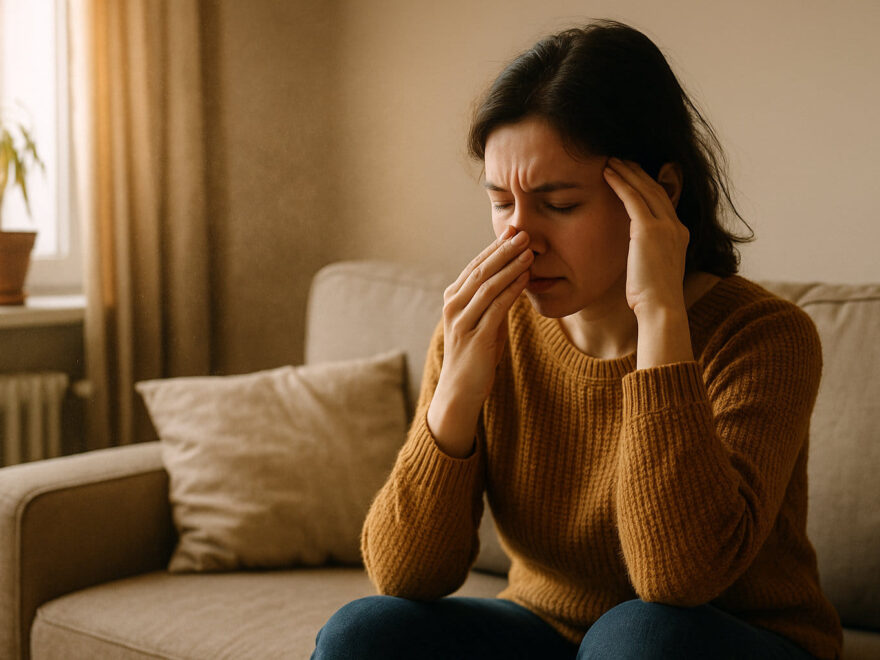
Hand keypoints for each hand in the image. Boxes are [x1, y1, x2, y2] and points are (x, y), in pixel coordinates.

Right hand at [427, 226, 532, 455]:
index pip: (475, 266)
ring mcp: (462, 322)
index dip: (495, 247)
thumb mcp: (483, 322)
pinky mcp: (476, 338)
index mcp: (453, 299)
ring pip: (488, 285)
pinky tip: (526, 278)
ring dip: (510, 266)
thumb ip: (492, 300)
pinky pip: (496, 308)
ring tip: (529, 250)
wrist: (460, 391)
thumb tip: (513, 276)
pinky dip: (512, 290)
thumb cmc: (474, 356)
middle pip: (481, 270)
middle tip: (524, 232)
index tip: (514, 230)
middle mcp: (453, 306)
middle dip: (504, 250)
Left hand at [602, 157, 688, 318]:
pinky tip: (607, 174)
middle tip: (619, 159)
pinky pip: (632, 199)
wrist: (661, 308)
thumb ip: (648, 253)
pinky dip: (620, 183)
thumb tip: (635, 253)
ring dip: (626, 172)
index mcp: (679, 234)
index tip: (632, 174)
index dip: (647, 184)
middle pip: (655, 188)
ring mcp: (665, 226)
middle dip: (637, 172)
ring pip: (644, 189)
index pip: (663, 200)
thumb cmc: (653, 298)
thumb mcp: (654, 269)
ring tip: (610, 161)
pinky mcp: (648, 230)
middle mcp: (676, 226)